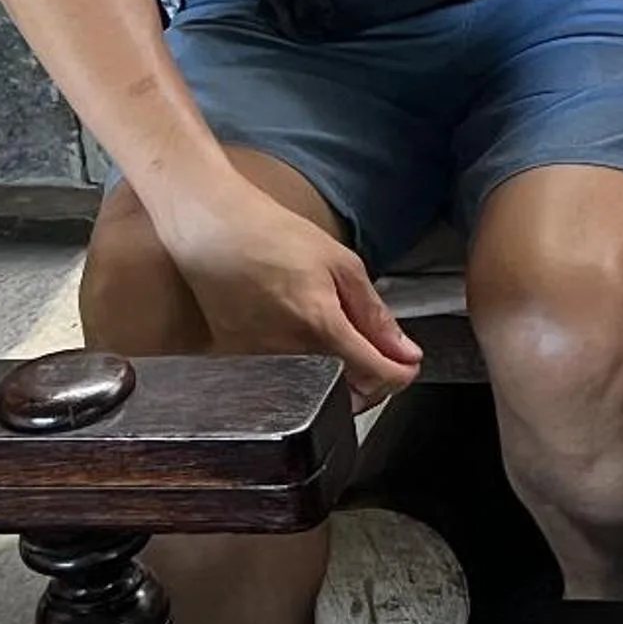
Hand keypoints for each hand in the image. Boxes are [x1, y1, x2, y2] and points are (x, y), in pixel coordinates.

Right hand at [153, 175, 423, 404]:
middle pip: (345, 394)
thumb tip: (405, 351)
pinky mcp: (236, 362)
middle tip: (380, 354)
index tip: (408, 365)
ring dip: (338, 377)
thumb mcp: (341, 264)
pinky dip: (304, 369)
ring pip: (314, 391)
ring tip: (342, 342)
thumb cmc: (275, 236)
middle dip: (373, 382)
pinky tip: (304, 339)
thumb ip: (374, 315)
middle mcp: (286, 352)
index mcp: (319, 324)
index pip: (373, 375)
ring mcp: (257, 362)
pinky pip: (282, 380)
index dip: (400, 375)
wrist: (214, 229)